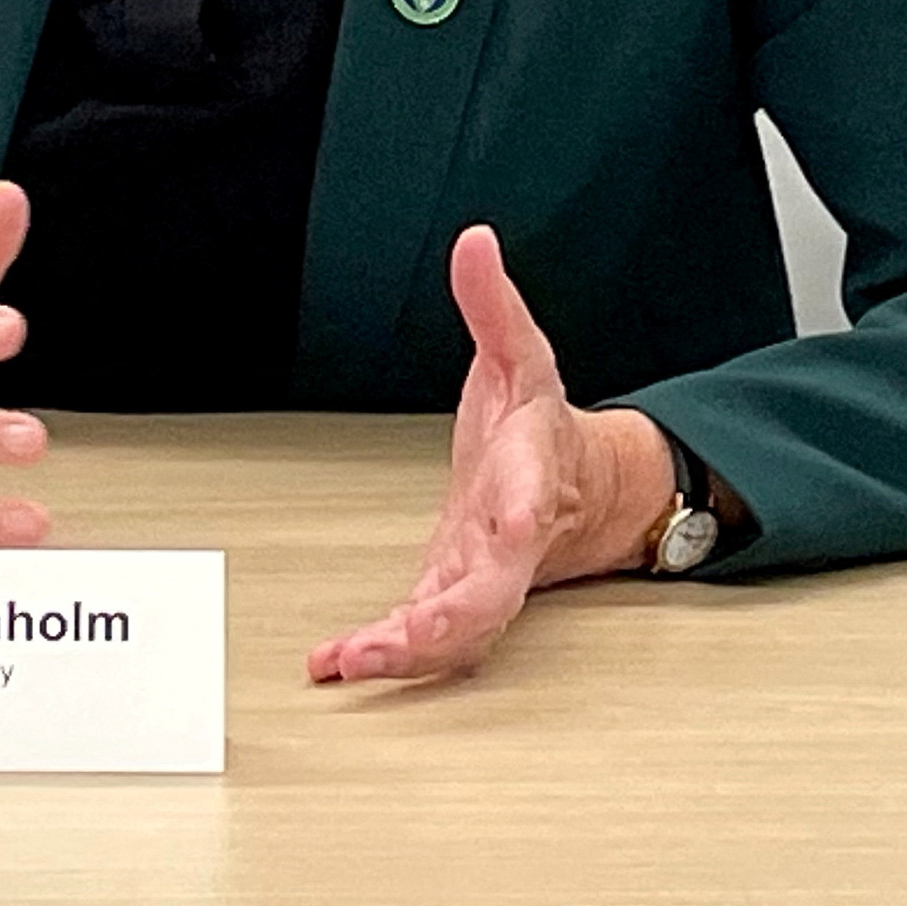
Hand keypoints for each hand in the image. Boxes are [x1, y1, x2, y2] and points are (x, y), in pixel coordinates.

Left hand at [305, 225, 670, 684]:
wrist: (574, 492)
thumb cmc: (543, 433)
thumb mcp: (522, 355)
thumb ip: (493, 304)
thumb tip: (475, 243)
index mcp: (531, 482)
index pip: (531, 504)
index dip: (522, 519)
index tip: (515, 523)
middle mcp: (509, 546)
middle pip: (487, 597)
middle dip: (441, 626)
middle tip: (387, 643)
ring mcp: (482, 580)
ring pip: (455, 633)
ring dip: (405, 654)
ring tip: (348, 662)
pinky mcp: (453, 598)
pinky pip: (423, 636)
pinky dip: (382, 652)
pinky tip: (332, 661)